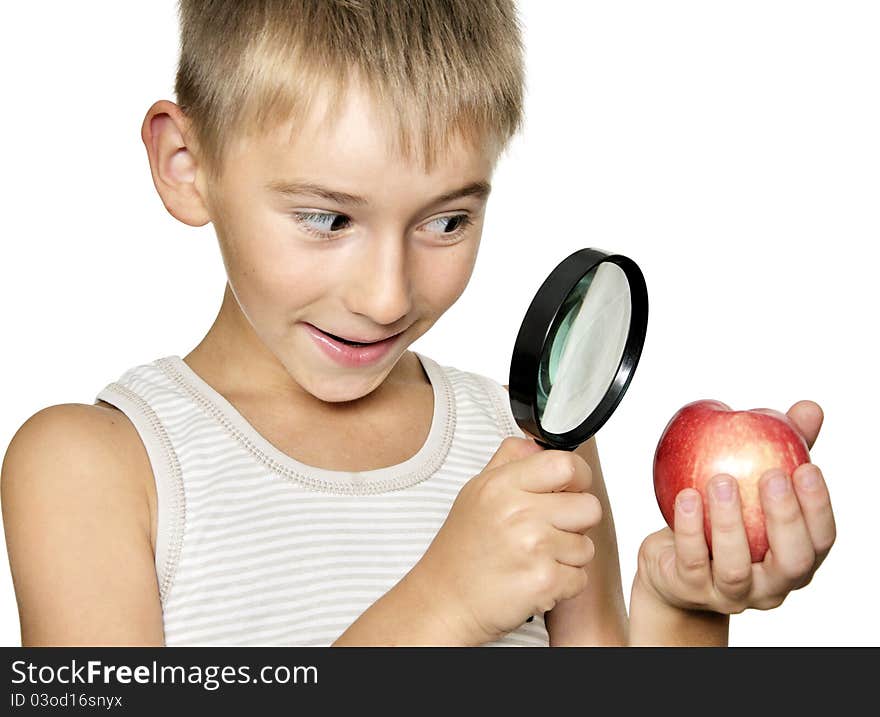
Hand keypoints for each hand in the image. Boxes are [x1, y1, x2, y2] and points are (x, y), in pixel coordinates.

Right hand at [413, 436, 602, 644]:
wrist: (444, 603)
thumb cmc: (461, 551)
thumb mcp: (475, 493)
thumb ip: (508, 461)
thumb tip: (537, 444)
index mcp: (502, 485)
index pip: (566, 464)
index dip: (578, 478)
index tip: (569, 490)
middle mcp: (519, 512)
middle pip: (589, 507)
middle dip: (575, 522)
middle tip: (548, 532)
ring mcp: (534, 547)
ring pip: (587, 546)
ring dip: (568, 557)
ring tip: (534, 559)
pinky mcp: (545, 582)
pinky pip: (580, 578)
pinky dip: (563, 585)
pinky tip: (534, 580)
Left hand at [636, 400, 835, 613]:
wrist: (673, 565)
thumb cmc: (723, 519)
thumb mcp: (753, 484)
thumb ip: (783, 449)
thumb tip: (809, 409)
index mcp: (795, 559)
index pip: (820, 540)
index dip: (818, 506)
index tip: (807, 466)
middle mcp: (770, 585)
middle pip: (791, 561)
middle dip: (785, 517)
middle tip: (771, 474)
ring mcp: (731, 594)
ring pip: (737, 567)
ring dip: (730, 522)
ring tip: (720, 480)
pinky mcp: (690, 589)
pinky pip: (691, 560)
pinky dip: (690, 528)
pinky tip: (687, 497)